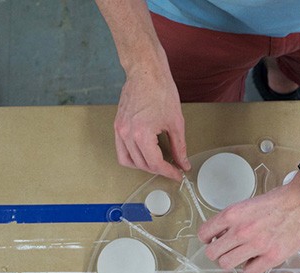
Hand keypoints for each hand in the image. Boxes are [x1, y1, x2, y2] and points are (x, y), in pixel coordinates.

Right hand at [114, 65, 190, 180]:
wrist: (145, 71)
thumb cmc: (160, 90)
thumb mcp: (176, 122)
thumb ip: (180, 147)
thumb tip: (183, 163)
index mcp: (142, 134)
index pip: (155, 164)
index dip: (169, 172)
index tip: (178, 174)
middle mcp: (127, 134)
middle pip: (142, 164)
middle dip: (158, 170)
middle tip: (172, 168)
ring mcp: (119, 129)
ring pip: (128, 161)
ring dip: (143, 166)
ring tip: (158, 163)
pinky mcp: (117, 125)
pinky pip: (121, 150)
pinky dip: (132, 156)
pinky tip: (145, 154)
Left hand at [197, 176, 299, 272]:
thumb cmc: (282, 200)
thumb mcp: (250, 203)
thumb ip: (236, 218)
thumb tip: (224, 232)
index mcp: (233, 214)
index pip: (205, 233)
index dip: (207, 239)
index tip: (212, 240)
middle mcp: (241, 231)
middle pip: (212, 253)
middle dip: (217, 252)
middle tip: (226, 250)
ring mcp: (256, 245)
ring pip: (226, 264)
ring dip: (232, 261)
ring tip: (242, 256)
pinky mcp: (271, 257)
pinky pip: (249, 271)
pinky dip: (251, 268)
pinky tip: (257, 260)